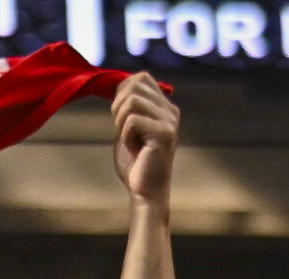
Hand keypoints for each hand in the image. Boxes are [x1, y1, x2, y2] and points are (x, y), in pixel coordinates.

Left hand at [111, 72, 177, 204]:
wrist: (145, 191)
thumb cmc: (135, 163)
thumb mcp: (127, 130)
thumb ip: (127, 110)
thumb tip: (119, 86)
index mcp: (164, 107)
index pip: (141, 78)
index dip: (121, 90)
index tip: (117, 114)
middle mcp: (170, 111)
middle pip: (136, 84)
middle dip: (117, 104)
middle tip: (120, 128)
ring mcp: (169, 121)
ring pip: (132, 101)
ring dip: (120, 122)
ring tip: (128, 139)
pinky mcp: (163, 133)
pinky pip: (131, 121)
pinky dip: (124, 136)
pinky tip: (134, 149)